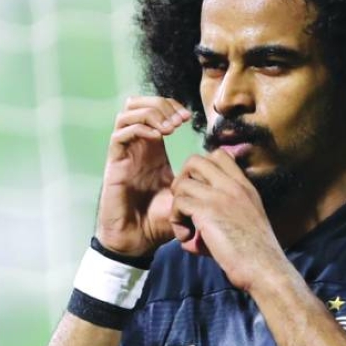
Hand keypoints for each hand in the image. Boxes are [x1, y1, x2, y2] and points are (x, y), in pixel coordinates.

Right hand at [95, 97, 193, 255]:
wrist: (138, 242)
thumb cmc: (159, 221)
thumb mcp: (187, 194)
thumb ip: (202, 176)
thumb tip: (230, 159)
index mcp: (152, 150)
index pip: (155, 110)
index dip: (171, 105)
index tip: (189, 118)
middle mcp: (136, 147)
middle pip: (138, 103)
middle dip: (161, 104)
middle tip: (179, 119)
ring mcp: (124, 154)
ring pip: (128, 112)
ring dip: (151, 113)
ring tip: (169, 128)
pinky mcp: (114, 164)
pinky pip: (120, 134)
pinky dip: (140, 128)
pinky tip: (157, 138)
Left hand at [169, 151, 288, 292]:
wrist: (264, 268)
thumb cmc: (256, 254)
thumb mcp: (247, 222)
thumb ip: (225, 213)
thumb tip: (194, 228)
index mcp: (245, 187)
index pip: (219, 155)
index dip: (201, 170)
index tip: (200, 194)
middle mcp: (233, 186)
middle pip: (195, 160)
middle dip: (183, 180)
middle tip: (185, 205)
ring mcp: (220, 196)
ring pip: (182, 183)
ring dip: (177, 206)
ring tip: (186, 227)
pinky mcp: (207, 211)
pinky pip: (178, 203)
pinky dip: (176, 221)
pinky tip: (188, 238)